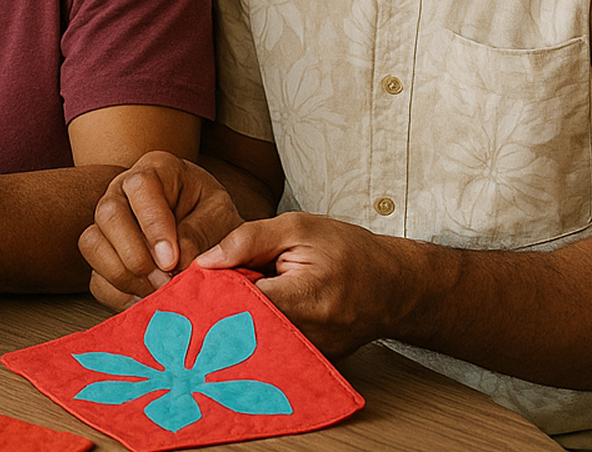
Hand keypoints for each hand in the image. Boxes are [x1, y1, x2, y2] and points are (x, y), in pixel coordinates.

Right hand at [80, 151, 245, 308]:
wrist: (208, 235)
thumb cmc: (213, 218)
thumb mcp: (220, 217)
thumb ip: (200, 232)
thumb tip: (177, 261)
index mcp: (156, 170)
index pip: (141, 186)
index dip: (153, 224)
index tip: (171, 259)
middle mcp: (122, 190)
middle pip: (108, 214)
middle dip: (134, 254)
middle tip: (164, 280)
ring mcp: (106, 223)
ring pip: (91, 244)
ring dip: (123, 275)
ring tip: (156, 291)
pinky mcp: (103, 255)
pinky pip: (94, 276)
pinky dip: (118, 294)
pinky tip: (146, 299)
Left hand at [196, 211, 415, 357]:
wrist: (395, 287)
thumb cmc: (348, 251)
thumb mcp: (298, 228)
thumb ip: (247, 240)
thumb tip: (204, 263)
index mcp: (305, 297)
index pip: (241, 301)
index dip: (213, 291)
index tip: (195, 282)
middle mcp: (308, 335)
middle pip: (242, 328)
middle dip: (218, 310)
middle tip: (200, 296)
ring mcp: (310, 355)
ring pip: (252, 342)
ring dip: (234, 322)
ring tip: (224, 303)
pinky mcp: (309, 362)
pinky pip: (269, 350)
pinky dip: (252, 333)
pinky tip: (245, 318)